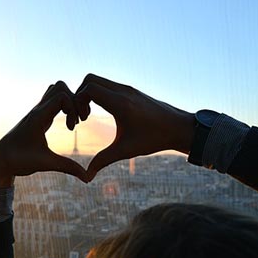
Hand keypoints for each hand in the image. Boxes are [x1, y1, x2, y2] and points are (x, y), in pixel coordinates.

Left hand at [0, 81, 87, 187]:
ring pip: (55, 91)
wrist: (0, 161)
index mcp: (38, 117)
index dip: (74, 108)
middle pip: (60, 87)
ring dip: (69, 101)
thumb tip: (88, 178)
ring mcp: (37, 112)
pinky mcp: (38, 117)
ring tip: (73, 121)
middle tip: (78, 121)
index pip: (61, 96)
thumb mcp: (45, 164)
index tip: (73, 127)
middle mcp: (37, 110)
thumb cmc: (19, 161)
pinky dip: (64, 107)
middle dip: (74, 100)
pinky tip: (68, 125)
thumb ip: (67, 167)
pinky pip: (53, 101)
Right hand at [75, 74, 195, 179]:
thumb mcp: (126, 151)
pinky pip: (107, 85)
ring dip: (87, 95)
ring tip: (88, 116)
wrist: (179, 128)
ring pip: (98, 80)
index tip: (80, 121)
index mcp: (121, 103)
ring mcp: (127, 88)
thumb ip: (103, 161)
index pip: (89, 88)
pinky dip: (97, 94)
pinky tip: (100, 113)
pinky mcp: (130, 90)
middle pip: (90, 79)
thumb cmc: (154, 139)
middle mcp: (123, 91)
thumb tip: (86, 178)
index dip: (77, 101)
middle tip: (81, 116)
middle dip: (79, 95)